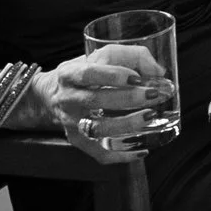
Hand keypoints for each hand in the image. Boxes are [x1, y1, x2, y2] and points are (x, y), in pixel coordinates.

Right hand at [26, 44, 169, 152]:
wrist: (52, 95)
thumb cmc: (87, 71)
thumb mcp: (103, 55)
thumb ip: (133, 56)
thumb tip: (158, 72)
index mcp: (70, 73)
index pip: (88, 74)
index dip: (113, 75)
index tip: (137, 77)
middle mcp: (67, 99)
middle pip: (95, 100)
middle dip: (127, 99)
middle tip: (154, 95)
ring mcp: (71, 123)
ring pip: (96, 129)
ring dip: (126, 125)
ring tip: (150, 117)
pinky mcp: (77, 141)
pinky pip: (98, 153)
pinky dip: (121, 155)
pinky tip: (141, 150)